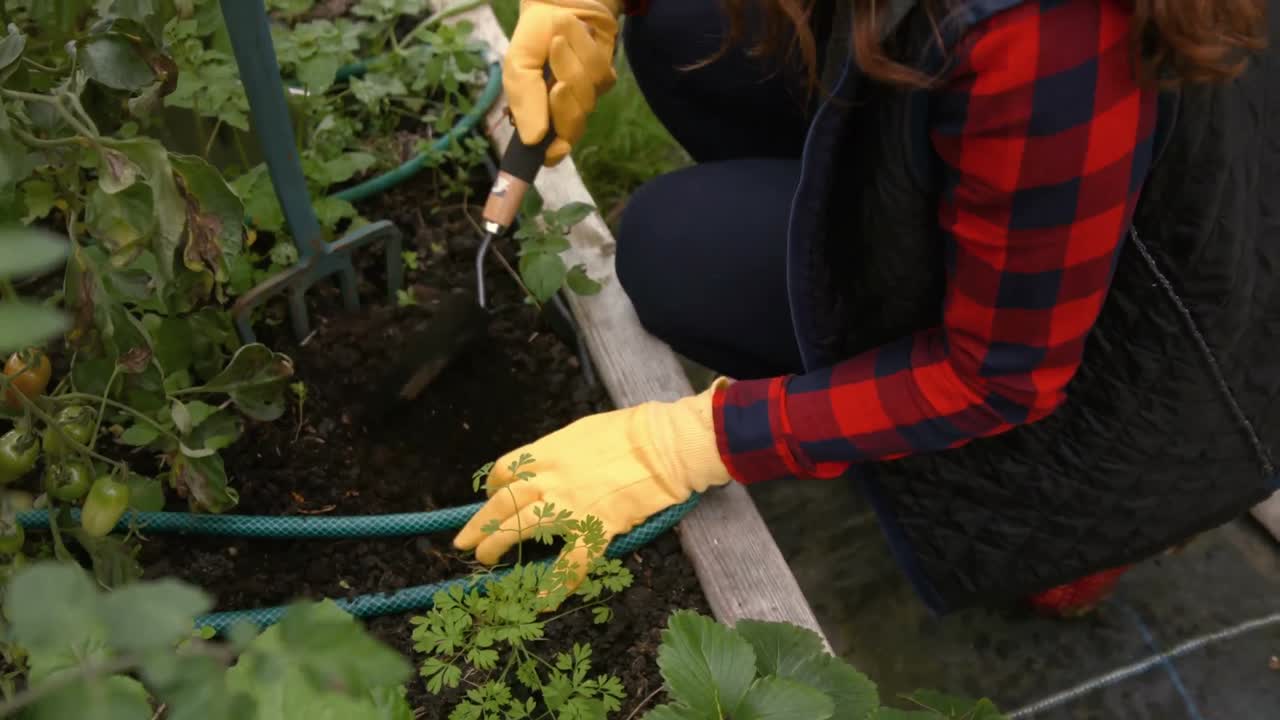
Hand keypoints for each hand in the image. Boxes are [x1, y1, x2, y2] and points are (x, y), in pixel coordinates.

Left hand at [453, 380, 731, 593]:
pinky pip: (569, 564)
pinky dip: (556, 586)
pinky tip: (545, 602)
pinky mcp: (594, 530)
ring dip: (498, 546)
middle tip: (466, 542)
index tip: (492, 497)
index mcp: (547, 453)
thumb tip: (552, 462)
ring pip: (519, 529)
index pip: (505, 471)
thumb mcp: (584, 431)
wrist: (663, 446)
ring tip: (487, 560)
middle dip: (480, 525)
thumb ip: (562, 451)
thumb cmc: (632, 431)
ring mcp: (568, 506)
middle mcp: (549, 480)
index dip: (493, 487)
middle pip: (502, 504)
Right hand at [505, 0, 620, 164]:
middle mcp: (562, 112)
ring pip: (587, 99)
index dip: (553, 154)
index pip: (549, 151)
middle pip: (571, 128)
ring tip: (559, 43)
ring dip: (572, 67)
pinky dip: (587, 53)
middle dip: (563, 103)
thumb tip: (533, 140)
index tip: (555, 150)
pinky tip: (576, 39)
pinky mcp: (604, 79)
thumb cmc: (534, 38)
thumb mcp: (518, 66)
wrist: (559, 6)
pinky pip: (601, 76)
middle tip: (556, 81)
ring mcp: (585, 97)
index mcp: (537, 116)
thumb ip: (523, 101)